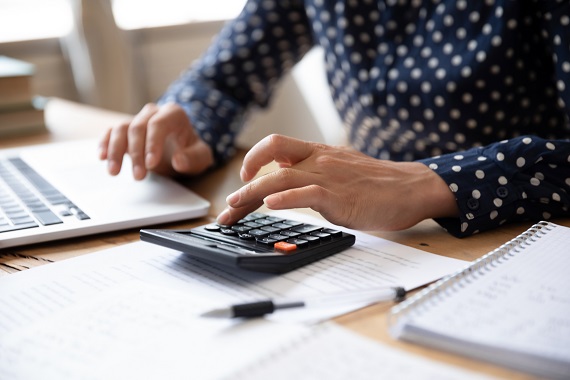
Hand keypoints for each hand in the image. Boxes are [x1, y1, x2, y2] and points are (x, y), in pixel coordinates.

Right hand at [99, 102, 213, 178]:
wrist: (183, 149)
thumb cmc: (191, 152)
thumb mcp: (201, 157)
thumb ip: (194, 158)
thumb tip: (179, 161)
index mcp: (173, 114)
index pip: (158, 124)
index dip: (152, 143)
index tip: (151, 164)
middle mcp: (153, 112)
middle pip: (138, 127)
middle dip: (136, 153)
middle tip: (139, 177)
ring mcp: (138, 119)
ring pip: (121, 129)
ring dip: (115, 151)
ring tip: (114, 172)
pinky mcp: (126, 130)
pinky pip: (111, 132)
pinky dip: (105, 144)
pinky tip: (102, 158)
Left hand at [216, 134, 457, 230]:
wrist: (411, 188)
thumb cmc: (378, 184)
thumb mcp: (341, 170)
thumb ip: (316, 174)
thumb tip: (291, 186)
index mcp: (319, 152)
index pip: (276, 148)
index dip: (253, 159)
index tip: (242, 177)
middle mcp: (319, 159)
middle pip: (271, 157)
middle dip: (245, 178)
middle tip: (229, 204)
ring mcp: (328, 176)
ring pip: (281, 176)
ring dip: (253, 192)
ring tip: (235, 207)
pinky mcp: (339, 196)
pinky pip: (306, 192)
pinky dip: (286, 198)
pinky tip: (271, 205)